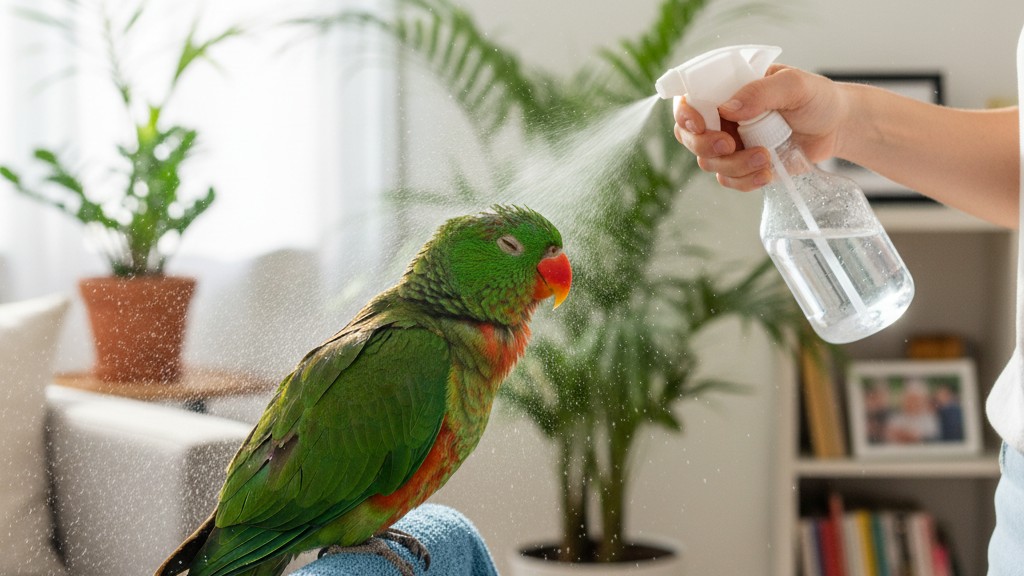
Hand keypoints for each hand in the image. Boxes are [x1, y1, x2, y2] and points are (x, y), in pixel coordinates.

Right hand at [673, 65, 847, 190]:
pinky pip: (729, 180)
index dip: (685, 114)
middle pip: (689, 136)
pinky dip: (745, 181)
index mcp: (727, 89)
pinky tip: (768, 173)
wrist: (837, 127)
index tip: (699, 125)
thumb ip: (760, 92)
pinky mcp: (743, 166)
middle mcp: (722, 117)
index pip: (689, 100)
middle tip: (730, 145)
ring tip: (765, 158)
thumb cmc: (817, 98)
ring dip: (734, 165)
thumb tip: (728, 108)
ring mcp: (731, 143)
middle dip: (705, 145)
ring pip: (709, 162)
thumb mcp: (794, 85)